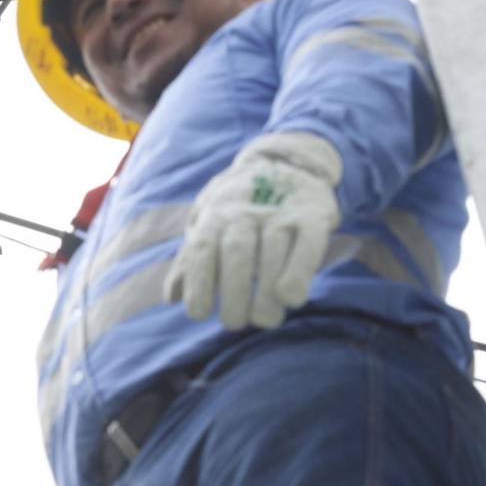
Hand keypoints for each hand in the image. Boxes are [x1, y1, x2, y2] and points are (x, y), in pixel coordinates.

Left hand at [164, 132, 342, 329]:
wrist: (284, 162)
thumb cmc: (236, 211)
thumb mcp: (207, 225)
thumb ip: (190, 261)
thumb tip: (172, 297)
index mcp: (214, 216)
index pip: (202, 249)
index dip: (199, 282)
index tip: (198, 314)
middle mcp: (245, 212)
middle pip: (237, 251)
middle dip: (234, 291)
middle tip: (234, 322)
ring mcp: (280, 212)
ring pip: (272, 250)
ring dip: (267, 290)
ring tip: (265, 320)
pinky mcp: (313, 215)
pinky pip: (307, 244)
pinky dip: (299, 271)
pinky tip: (292, 298)